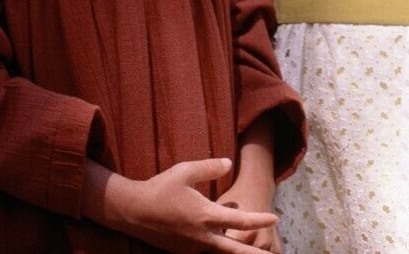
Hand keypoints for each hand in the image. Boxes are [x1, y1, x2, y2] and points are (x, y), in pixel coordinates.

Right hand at [82, 157, 278, 252]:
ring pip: (220, 249)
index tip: (275, 218)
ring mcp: (192, 247)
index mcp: (205, 216)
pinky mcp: (182, 251)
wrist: (133, 211)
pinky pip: (205, 249)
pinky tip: (219, 234)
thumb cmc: (161, 188)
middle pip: (234, 249)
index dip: (259, 219)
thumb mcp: (185, 170)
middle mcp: (201, 237)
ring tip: (250, 244)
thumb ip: (209, 167)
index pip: (239, 220)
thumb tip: (229, 163)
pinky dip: (217, 244)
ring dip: (234, 247)